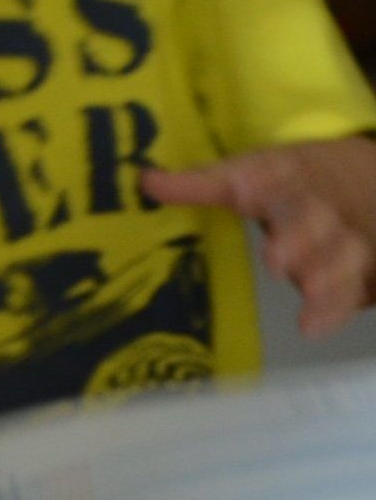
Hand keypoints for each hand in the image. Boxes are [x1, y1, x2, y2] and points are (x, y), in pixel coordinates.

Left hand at [147, 136, 375, 335]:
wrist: (360, 182)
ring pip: (342, 253)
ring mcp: (341, 237)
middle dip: (300, 237)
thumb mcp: (248, 173)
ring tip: (307, 292)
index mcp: (286, 177)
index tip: (242, 191)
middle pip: (314, 219)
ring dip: (325, 274)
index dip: (256, 183)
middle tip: (277, 259)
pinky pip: (351, 289)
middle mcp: (317, 206)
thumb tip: (146, 181)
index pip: (271, 175)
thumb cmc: (286, 184)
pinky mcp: (354, 270)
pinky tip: (310, 327)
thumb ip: (200, 183)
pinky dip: (333, 309)